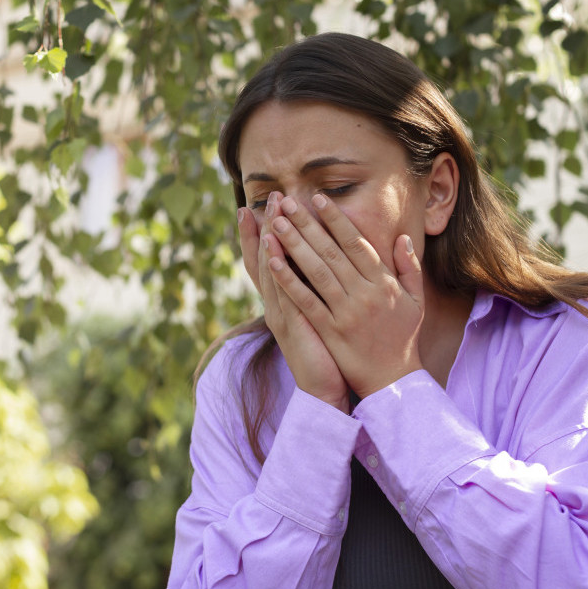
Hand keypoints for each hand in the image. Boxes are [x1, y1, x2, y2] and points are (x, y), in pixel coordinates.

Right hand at [238, 194, 349, 412]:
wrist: (324, 390)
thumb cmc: (327, 353)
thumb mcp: (320, 316)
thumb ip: (319, 290)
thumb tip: (324, 262)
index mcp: (285, 300)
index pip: (270, 261)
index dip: (263, 235)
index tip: (260, 207)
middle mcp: (277, 304)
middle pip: (265, 260)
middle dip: (267, 228)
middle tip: (269, 198)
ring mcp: (281, 314)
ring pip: (271, 272)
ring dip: (269, 241)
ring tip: (270, 214)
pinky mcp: (291, 326)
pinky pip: (282, 294)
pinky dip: (276, 271)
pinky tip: (273, 251)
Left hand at [263, 194, 423, 397]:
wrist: (393, 381)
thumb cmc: (403, 337)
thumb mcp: (415, 300)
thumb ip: (408, 267)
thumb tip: (401, 238)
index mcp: (382, 283)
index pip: (356, 243)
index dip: (336, 219)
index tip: (318, 199)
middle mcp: (364, 294)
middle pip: (332, 252)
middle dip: (308, 225)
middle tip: (287, 203)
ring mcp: (346, 312)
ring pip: (316, 272)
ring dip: (294, 245)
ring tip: (275, 224)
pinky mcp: (330, 330)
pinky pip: (305, 301)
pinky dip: (288, 280)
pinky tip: (272, 262)